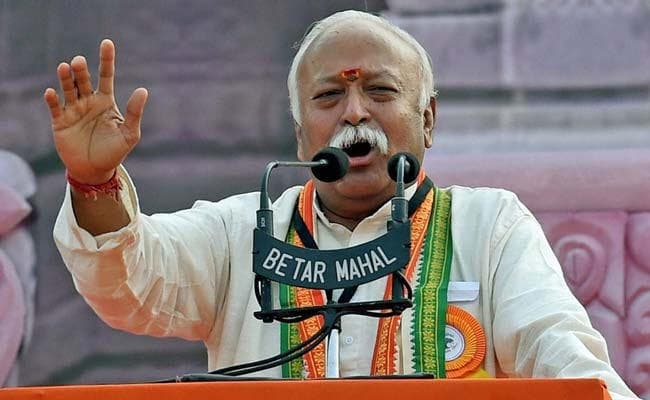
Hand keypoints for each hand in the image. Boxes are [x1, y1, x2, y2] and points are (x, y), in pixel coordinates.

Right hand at [44, 39, 147, 184]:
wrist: (95, 170)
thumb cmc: (115, 152)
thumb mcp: (129, 133)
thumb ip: (135, 112)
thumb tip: (143, 90)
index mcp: (106, 101)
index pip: (106, 75)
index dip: (106, 59)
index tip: (107, 43)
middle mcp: (88, 101)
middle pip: (84, 79)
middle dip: (81, 70)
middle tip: (79, 62)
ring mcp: (73, 110)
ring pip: (68, 88)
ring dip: (66, 78)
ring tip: (65, 67)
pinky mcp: (60, 122)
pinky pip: (55, 107)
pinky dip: (53, 99)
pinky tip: (52, 92)